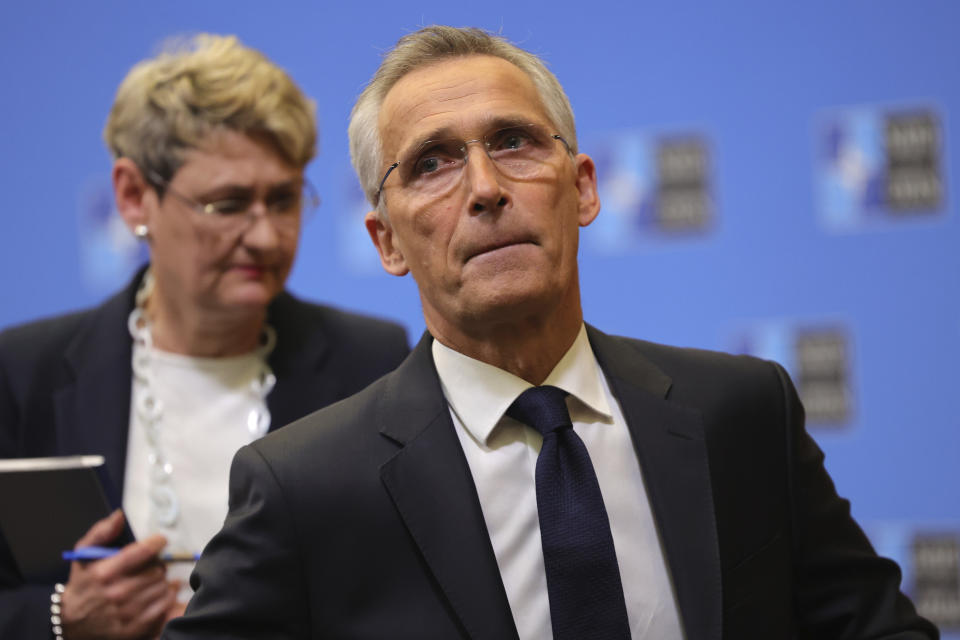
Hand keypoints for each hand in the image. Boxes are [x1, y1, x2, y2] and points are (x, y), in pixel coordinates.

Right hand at [59, 510, 177, 639]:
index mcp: (104, 572)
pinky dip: (165, 596)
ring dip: (161, 580)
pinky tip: (159, 591)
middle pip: (157, 570)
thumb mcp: (83, 553)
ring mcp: (125, 612)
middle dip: (158, 563)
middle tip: (152, 564)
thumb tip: (119, 515)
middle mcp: (116, 592)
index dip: (157, 542)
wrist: (70, 620)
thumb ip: (102, 532)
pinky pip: (162, 606)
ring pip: (162, 587)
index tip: (159, 541)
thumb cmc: (83, 582)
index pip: (143, 551)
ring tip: (152, 578)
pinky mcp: (133, 627)